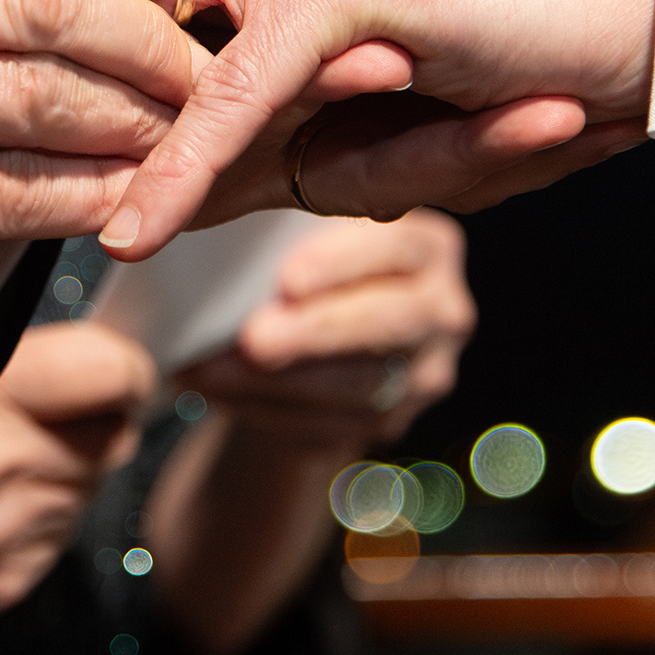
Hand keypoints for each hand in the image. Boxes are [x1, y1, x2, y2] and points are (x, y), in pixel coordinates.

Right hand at [0, 322, 154, 648]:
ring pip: (85, 491)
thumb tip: (44, 335)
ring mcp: (3, 547)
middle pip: (113, 436)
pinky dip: (30, 519)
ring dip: (61, 469)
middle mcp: (6, 482)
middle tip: (52, 401)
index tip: (109, 360)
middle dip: (91, 417)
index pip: (115, 372)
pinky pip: (49, 543)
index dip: (119, 362)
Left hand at [171, 209, 471, 449]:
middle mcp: (443, 306)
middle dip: (315, 333)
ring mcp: (426, 371)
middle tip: (253, 339)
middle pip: (390, 322)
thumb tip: (214, 230)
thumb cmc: (295, 258)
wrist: (307, 336)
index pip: (401, 247)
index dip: (344, 264)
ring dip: (279, 381)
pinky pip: (334, 425)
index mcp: (428, 243)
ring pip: (362, 386)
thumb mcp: (297, 232)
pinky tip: (220, 392)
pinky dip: (269, 409)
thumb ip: (282, 229)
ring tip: (211, 371)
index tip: (287, 280)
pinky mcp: (391, 420)